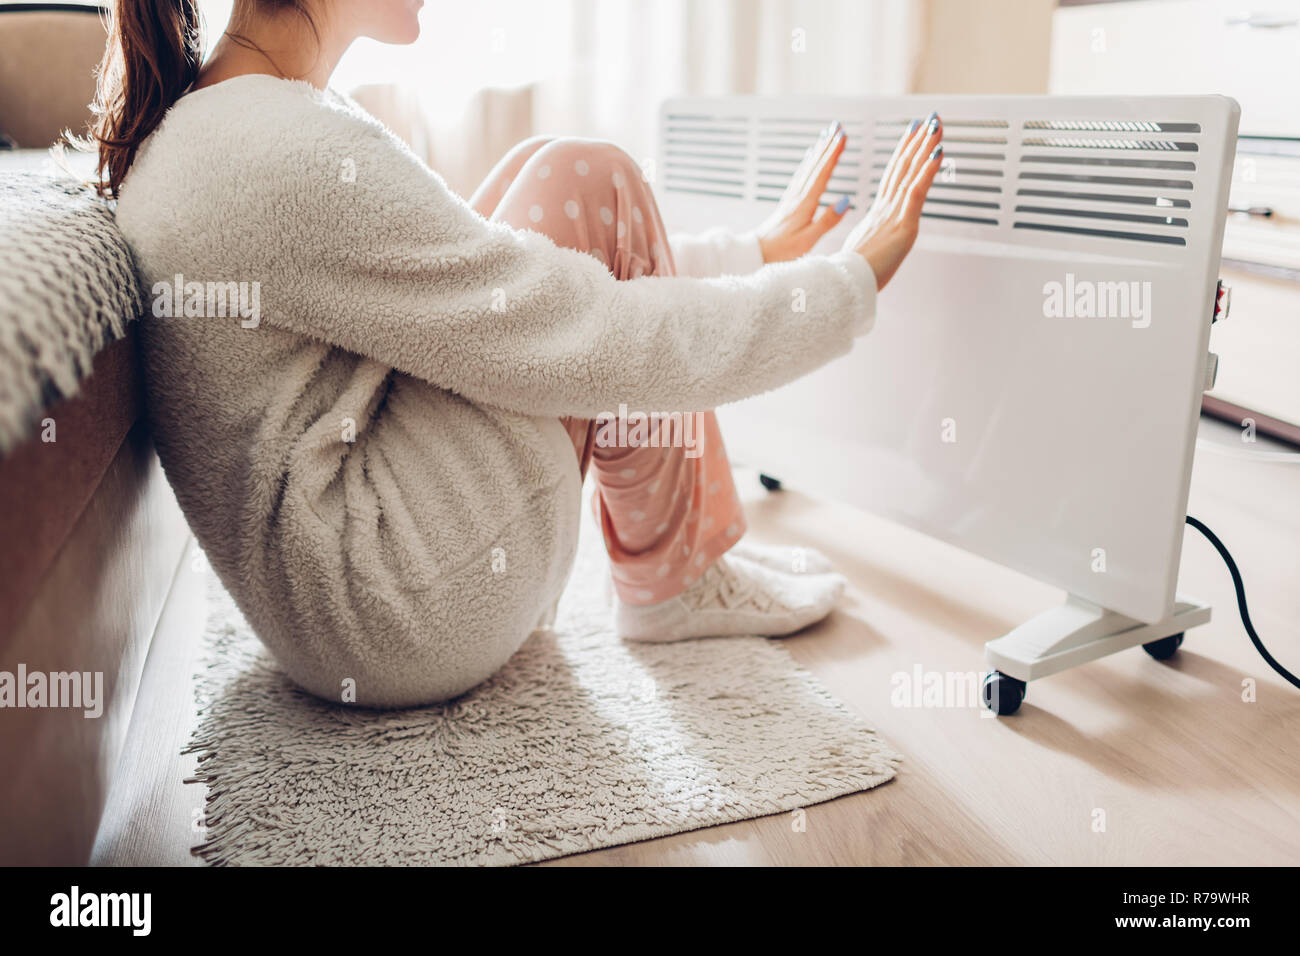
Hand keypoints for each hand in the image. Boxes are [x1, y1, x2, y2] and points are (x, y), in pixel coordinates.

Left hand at [755, 121, 852, 262]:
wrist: (757, 253)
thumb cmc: (782, 251)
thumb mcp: (809, 240)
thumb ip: (828, 220)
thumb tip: (845, 201)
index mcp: (804, 204)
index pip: (822, 173)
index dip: (833, 154)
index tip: (843, 136)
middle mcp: (797, 197)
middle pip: (815, 165)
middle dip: (827, 145)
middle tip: (838, 127)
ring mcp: (791, 198)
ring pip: (807, 168)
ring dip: (818, 150)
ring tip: (827, 135)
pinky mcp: (787, 202)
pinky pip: (800, 175)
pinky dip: (807, 163)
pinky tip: (809, 156)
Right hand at [843, 112, 943, 289]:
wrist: (844, 288)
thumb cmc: (850, 278)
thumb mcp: (861, 256)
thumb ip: (868, 246)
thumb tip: (868, 248)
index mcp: (876, 217)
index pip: (892, 178)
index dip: (902, 155)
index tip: (911, 136)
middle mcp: (885, 210)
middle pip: (902, 168)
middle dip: (915, 141)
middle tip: (926, 120)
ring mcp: (893, 216)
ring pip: (910, 172)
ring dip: (925, 146)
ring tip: (934, 125)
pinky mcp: (902, 225)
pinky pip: (917, 191)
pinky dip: (928, 170)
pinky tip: (938, 152)